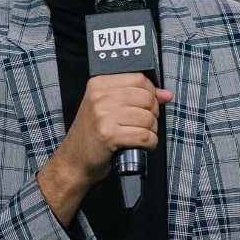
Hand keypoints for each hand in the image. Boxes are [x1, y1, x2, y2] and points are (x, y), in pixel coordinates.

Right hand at [36, 73, 172, 225]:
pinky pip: (145, 136)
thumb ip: (138, 96)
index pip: (139, 78)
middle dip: (152, 114)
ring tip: (138, 135)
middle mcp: (99, 97)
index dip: (151, 93)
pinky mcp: (108, 135)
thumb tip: (166, 94)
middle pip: (147, 98)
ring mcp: (102, 115)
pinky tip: (139, 145)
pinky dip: (149, 144)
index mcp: (98, 84)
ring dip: (151, 131)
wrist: (74, 161)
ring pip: (148, 118)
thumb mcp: (109, 108)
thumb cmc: (93, 135)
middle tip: (141, 124)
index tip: (147, 105)